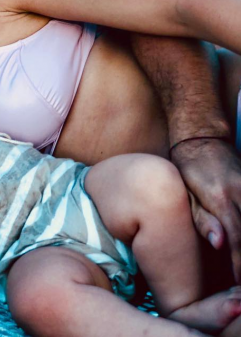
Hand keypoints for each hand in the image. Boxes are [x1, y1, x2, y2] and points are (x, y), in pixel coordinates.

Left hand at [172, 138, 240, 281]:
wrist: (200, 139)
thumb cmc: (187, 170)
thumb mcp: (186, 194)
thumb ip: (202, 219)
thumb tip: (220, 244)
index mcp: (219, 198)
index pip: (236, 239)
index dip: (240, 264)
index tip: (238, 282)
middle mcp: (240, 192)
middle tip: (239, 282)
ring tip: (240, 267)